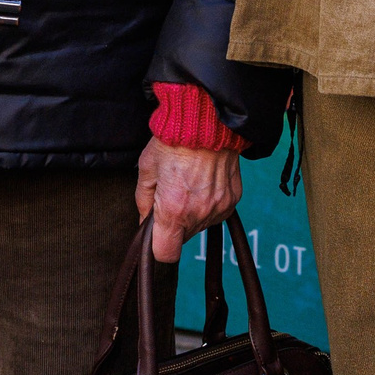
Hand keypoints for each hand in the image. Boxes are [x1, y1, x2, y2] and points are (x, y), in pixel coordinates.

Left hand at [135, 137, 243, 262]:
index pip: (165, 254)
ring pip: (200, 226)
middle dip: (173, 224)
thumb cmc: (173, 140)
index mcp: (172, 209)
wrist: (206, 120)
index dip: (157, 245)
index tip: (155, 230)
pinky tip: (202, 182)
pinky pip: (216, 213)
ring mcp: (218, 208)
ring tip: (188, 184)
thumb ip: (143, 202)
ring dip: (191, 214)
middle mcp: (198, 214)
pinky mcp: (232, 200)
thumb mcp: (147, 168)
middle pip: (183, 238)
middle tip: (170, 195)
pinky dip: (207, 204)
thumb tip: (145, 223)